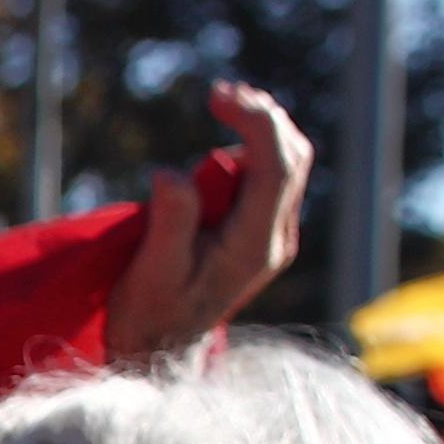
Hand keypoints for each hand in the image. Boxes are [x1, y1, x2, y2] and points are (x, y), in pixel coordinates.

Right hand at [104, 82, 313, 367]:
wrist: (162, 349)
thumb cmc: (150, 314)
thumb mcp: (150, 274)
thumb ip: (169, 222)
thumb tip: (171, 173)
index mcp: (254, 248)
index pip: (277, 168)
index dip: (255, 122)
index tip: (216, 97)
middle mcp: (275, 238)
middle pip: (293, 157)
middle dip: (263, 116)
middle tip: (220, 94)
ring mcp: (273, 234)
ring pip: (288, 161)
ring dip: (260, 127)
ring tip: (223, 104)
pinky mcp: (262, 229)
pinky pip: (273, 174)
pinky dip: (254, 145)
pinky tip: (227, 134)